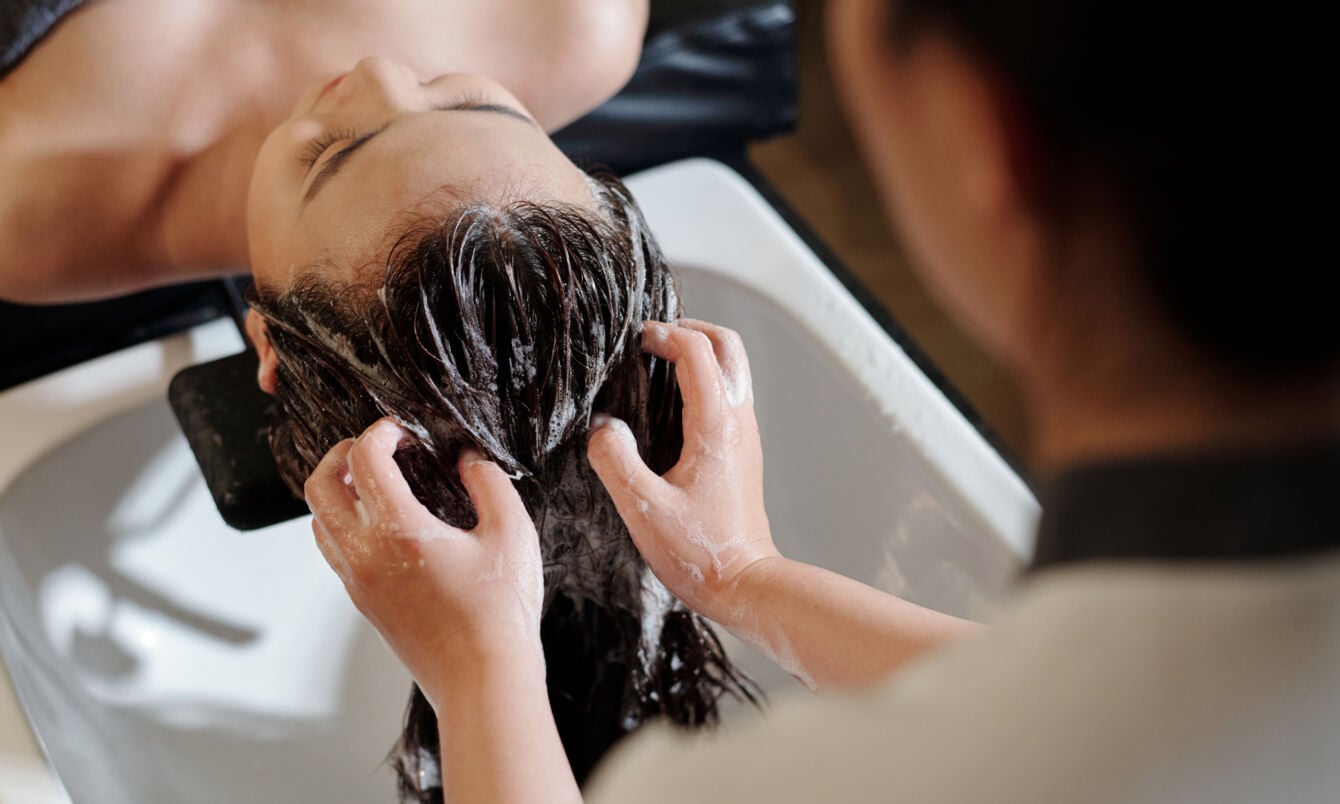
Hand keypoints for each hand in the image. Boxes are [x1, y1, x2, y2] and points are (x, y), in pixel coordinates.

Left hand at [304, 418, 544, 706]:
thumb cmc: (501, 614)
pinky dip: (346, 523)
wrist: (484, 680)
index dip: (382, 431)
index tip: (405, 430)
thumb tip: (467, 460)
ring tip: (378, 482)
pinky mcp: (363, 602)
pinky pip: (334, 550)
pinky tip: (386, 523)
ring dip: (339, 490)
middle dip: (342, 453)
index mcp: (399, 532)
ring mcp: (358, 582)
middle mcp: (365, 555)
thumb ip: (488, 483)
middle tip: (378, 446)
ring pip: (319, 520)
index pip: (363, 458)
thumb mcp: (513, 533)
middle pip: (319, 485)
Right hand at [587, 319, 779, 626]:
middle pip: (727, 345)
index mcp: (715, 425)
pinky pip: (728, 394)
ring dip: (698, 352)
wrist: (744, 584)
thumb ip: (615, 461)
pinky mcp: (743, 451)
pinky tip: (669, 405)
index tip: (633, 341)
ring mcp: (745, 435)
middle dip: (690, 329)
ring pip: (732, 368)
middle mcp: (738, 421)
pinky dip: (703, 379)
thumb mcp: (643, 509)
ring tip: (657, 363)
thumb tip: (602, 427)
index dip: (663, 334)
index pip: (696, 351)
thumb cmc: (699, 553)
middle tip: (652, 338)